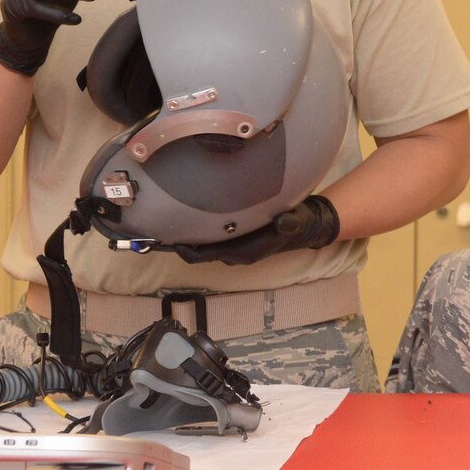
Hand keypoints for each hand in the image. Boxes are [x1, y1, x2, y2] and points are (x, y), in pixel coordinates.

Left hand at [167, 195, 341, 266]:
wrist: (307, 228)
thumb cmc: (298, 225)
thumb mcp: (295, 222)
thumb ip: (288, 223)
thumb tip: (283, 222)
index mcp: (244, 252)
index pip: (205, 256)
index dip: (185, 249)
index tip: (168, 238)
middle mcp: (236, 253)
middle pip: (199, 252)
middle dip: (181, 241)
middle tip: (162, 224)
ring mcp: (236, 247)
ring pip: (205, 245)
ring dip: (190, 236)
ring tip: (173, 217)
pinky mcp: (237, 239)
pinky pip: (212, 238)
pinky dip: (200, 231)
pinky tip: (194, 214)